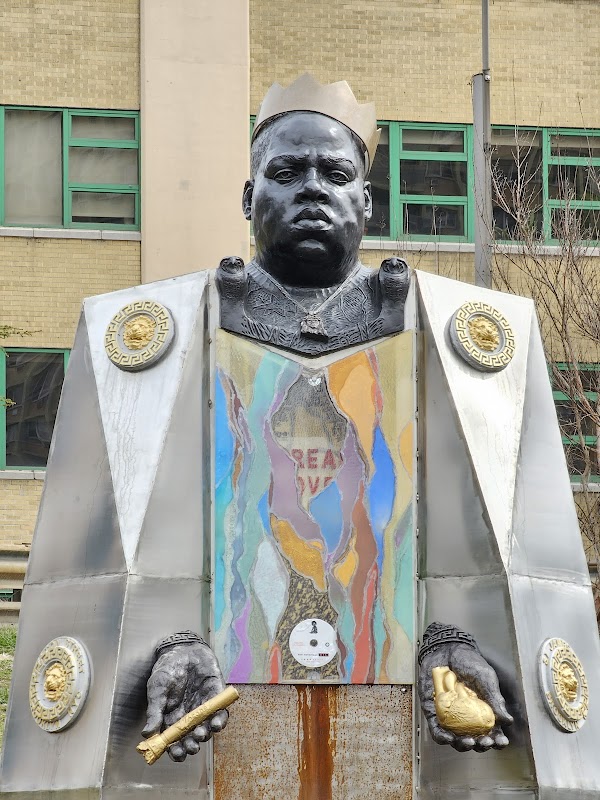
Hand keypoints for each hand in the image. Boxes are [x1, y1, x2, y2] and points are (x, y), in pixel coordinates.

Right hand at [142, 640, 228, 761]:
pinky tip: (216, 724)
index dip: (175, 751)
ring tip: (200, 734)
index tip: (176, 754)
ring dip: (205, 735)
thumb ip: (154, 710)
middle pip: (191, 739)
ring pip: (206, 729)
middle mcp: (189, 717)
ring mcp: (203, 708)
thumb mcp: (157, 689)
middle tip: (191, 746)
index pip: (174, 741)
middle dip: (192, 745)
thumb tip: (147, 734)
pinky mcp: (216, 698)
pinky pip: (220, 713)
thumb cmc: (167, 669)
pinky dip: (220, 721)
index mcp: (172, 719)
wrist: (183, 649)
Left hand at [418, 642, 512, 752]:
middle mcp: (467, 718)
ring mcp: (450, 717)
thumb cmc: (468, 662)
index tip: (501, 741)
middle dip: (482, 745)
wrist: (446, 648)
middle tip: (485, 741)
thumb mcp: (485, 678)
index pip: (493, 732)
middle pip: (476, 740)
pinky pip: (436, 730)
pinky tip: (448, 737)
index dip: (498, 740)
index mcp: (483, 712)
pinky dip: (442, 737)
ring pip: (456, 740)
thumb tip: (507, 720)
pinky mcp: (433, 712)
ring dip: (463, 745)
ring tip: (469, 742)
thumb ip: (494, 698)